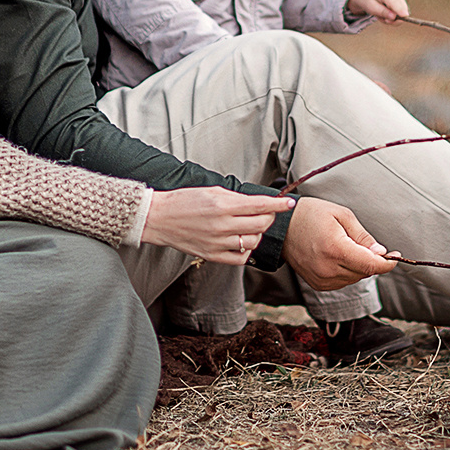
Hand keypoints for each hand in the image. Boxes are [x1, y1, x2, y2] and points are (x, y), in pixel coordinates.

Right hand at [141, 188, 293, 264]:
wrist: (160, 218)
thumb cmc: (184, 200)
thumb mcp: (212, 190)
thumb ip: (237, 198)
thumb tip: (259, 202)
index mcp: (223, 206)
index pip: (260, 205)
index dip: (278, 205)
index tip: (289, 203)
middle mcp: (222, 226)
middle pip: (260, 225)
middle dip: (269, 218)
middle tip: (265, 213)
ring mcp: (217, 243)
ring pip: (253, 242)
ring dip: (257, 233)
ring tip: (250, 226)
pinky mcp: (212, 256)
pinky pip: (240, 258)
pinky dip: (246, 250)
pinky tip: (241, 241)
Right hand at [284, 197, 396, 290]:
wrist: (283, 227)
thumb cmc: (312, 215)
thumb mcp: (342, 215)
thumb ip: (363, 237)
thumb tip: (381, 253)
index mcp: (335, 249)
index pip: (371, 265)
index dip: (387, 263)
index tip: (396, 256)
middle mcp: (328, 269)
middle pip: (364, 272)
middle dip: (371, 260)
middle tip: (364, 243)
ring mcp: (322, 279)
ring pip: (355, 278)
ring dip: (358, 265)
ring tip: (344, 246)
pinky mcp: (318, 284)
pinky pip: (343, 282)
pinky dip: (347, 271)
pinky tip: (337, 256)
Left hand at [347, 0, 408, 23]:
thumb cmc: (368, 0)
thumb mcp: (371, 7)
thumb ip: (382, 12)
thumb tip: (394, 17)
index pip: (394, 1)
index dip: (400, 9)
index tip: (404, 16)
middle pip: (401, 8)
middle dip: (394, 19)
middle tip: (384, 20)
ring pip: (402, 12)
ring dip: (392, 18)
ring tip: (382, 14)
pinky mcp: (401, 1)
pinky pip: (401, 13)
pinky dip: (393, 16)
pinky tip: (386, 13)